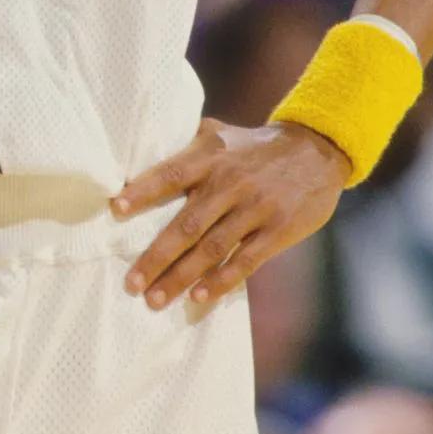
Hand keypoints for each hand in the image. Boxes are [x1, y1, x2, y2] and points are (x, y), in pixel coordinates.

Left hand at [111, 117, 348, 315]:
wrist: (317, 150)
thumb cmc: (256, 146)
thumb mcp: (220, 134)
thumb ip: (186, 145)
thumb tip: (140, 152)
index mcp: (211, 157)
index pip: (170, 174)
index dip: (143, 191)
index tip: (116, 210)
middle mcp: (230, 183)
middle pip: (186, 224)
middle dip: (156, 256)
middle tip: (131, 283)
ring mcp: (255, 208)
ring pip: (211, 248)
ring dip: (181, 276)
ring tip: (155, 299)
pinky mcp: (277, 230)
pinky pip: (245, 261)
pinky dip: (221, 281)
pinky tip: (199, 297)